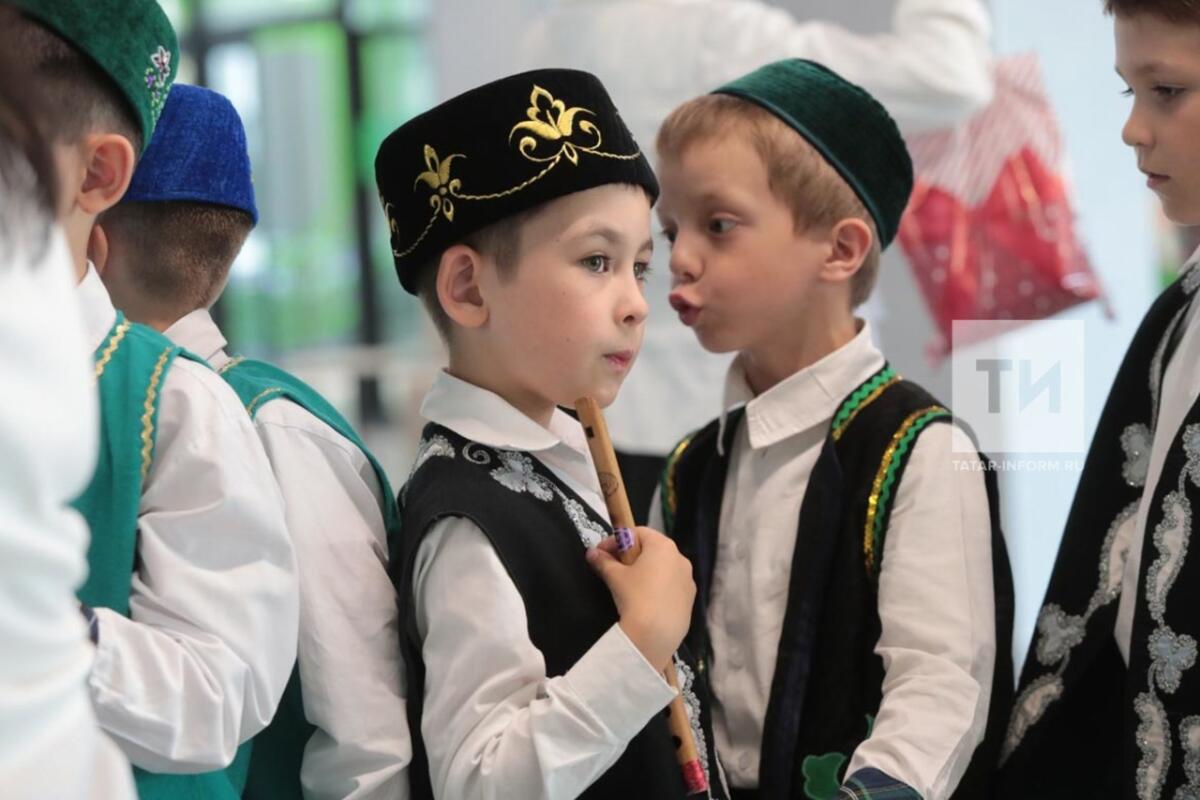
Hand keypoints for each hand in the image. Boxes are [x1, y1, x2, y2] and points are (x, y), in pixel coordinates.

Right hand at [586, 526, 695, 671]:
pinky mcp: (690, 599)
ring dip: (645, 571)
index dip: (617, 540)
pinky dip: (657, 587)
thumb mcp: (615, 576)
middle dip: (631, 555)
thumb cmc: (635, 596)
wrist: (655, 634)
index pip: (638, 532)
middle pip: (652, 549)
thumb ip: (603, 561)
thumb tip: (591, 553)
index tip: (602, 552)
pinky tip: (644, 601)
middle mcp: (680, 558)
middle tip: (613, 567)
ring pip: (663, 568)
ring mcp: (688, 580)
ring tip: (628, 586)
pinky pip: (671, 586)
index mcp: (663, 546)